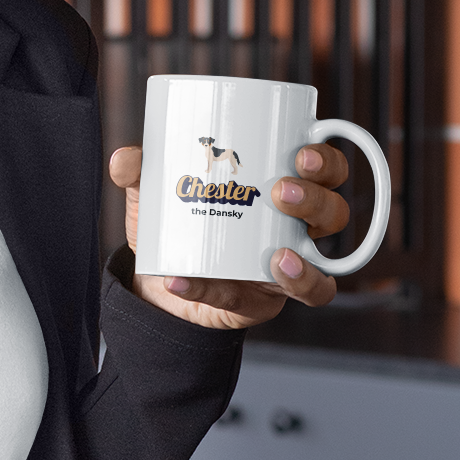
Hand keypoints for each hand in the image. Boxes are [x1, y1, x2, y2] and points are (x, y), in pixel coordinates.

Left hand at [109, 141, 350, 330]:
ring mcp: (285, 268)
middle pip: (334, 213)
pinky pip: (258, 307)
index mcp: (282, 187)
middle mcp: (295, 228)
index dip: (326, 161)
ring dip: (304, 264)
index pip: (326, 170)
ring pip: (321, 268)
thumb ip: (139, 172)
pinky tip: (188, 281)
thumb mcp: (155, 193)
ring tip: (275, 256)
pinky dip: (220, 294)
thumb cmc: (175, 224)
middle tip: (282, 192)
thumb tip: (124, 158)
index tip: (303, 153)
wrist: (156, 280)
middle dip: (315, 201)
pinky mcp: (260, 302)